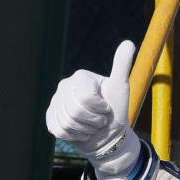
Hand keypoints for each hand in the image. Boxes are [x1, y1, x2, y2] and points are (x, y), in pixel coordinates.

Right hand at [46, 41, 140, 179]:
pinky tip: (81, 133)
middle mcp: (64, 86)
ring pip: (67, 122)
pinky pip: (59, 130)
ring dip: (85, 130)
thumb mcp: (121, 88)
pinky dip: (74, 137)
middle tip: (100, 121)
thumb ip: (122, 66)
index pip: (85, 97)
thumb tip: (129, 43)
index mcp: (80, 77)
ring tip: (91, 127)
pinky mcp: (51, 118)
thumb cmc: (115, 112)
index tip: (106, 108)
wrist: (107, 136)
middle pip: (75, 110)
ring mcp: (56, 102)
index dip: (100, 109)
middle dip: (93, 121)